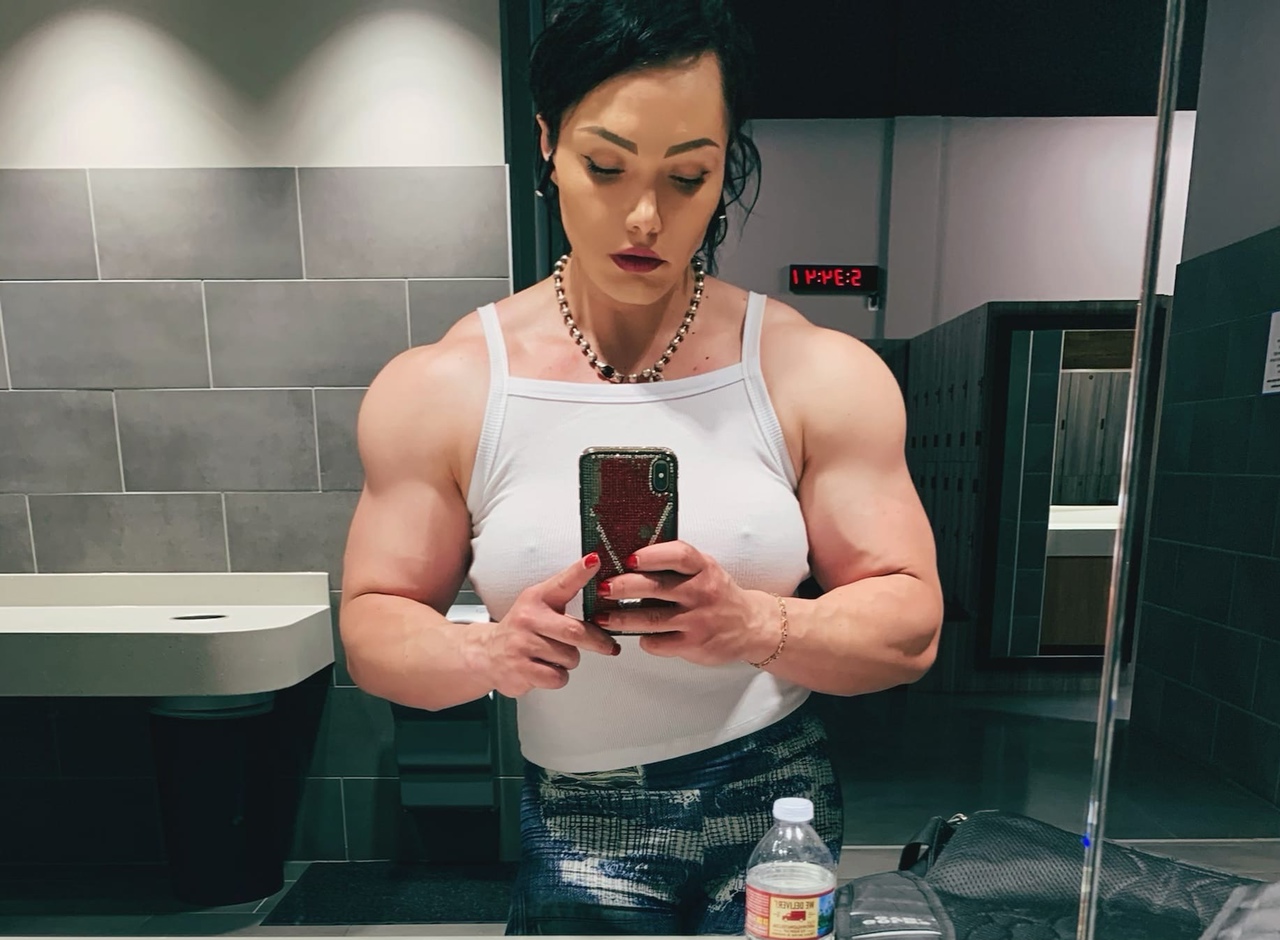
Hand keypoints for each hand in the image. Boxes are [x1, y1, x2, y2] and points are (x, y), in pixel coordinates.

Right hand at [474, 553, 620, 696]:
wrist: (488, 654)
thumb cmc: (523, 629)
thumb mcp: (540, 604)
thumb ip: (567, 595)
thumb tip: (600, 592)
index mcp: (537, 598)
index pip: (562, 582)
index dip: (580, 572)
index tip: (594, 561)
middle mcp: (528, 618)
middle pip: (575, 631)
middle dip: (597, 642)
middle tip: (608, 646)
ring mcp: (522, 644)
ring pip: (569, 657)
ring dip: (570, 660)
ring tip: (555, 655)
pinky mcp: (521, 669)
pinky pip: (557, 677)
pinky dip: (558, 676)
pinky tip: (546, 668)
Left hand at [591, 541, 777, 666]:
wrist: (750, 626)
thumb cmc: (718, 593)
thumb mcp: (705, 570)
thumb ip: (676, 563)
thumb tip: (630, 558)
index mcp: (704, 568)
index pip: (678, 555)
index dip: (651, 555)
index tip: (628, 557)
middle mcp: (702, 592)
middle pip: (656, 587)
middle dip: (623, 587)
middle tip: (602, 587)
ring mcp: (698, 620)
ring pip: (651, 618)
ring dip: (622, 617)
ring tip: (603, 616)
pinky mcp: (694, 644)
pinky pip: (659, 643)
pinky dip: (644, 640)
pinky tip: (636, 635)